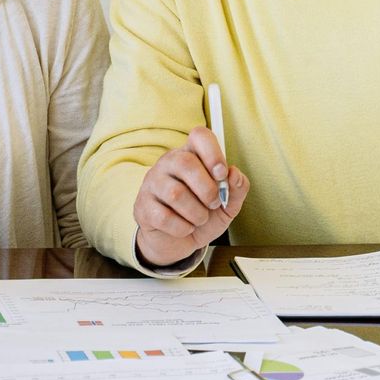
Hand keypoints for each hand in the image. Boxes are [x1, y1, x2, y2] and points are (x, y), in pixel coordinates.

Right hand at [133, 128, 245, 267]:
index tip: (221, 173)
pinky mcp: (142, 206)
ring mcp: (152, 183)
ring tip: (199, 219)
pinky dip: (182, 228)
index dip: (213, 152)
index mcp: (191, 155)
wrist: (179, 243)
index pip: (199, 136)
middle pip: (185, 163)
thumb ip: (237, 189)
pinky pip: (164, 216)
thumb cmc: (202, 216)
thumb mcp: (227, 205)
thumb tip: (235, 174)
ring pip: (175, 193)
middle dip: (207, 189)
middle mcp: (168, 163)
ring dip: (197, 213)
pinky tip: (184, 227)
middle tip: (214, 203)